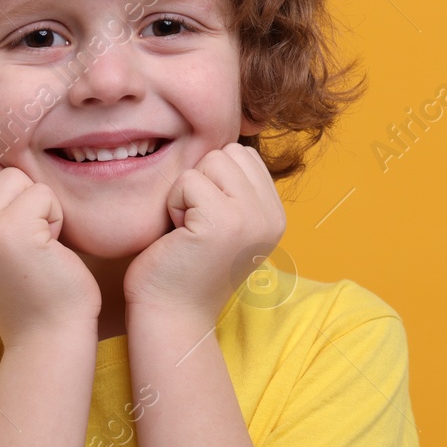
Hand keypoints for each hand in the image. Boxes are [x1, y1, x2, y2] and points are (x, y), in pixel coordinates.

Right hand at [0, 159, 101, 346]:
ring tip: (39, 244)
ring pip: (17, 176)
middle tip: (30, 241)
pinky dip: (56, 217)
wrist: (48, 336)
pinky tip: (50, 250)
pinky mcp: (11, 232)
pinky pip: (42, 193)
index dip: (4, 195)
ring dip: (39, 205)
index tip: (14, 236)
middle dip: (22, 197)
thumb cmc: (31, 289)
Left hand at [122, 143, 286, 327]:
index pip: (242, 155)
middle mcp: (272, 216)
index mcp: (275, 214)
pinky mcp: (222, 223)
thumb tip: (234, 133)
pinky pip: (188, 181)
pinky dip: (173, 204)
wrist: (171, 313)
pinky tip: (178, 236)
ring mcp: (250, 219)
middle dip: (199, 182)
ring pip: (208, 162)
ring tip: (187, 229)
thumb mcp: (223, 220)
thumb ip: (234, 185)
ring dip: (185, 192)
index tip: (205, 219)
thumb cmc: (185, 263)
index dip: (212, 179)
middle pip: (226, 153)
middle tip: (194, 225)